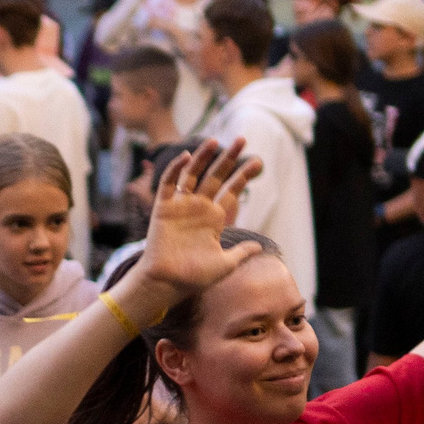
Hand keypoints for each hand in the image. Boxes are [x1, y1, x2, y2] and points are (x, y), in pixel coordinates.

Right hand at [136, 137, 263, 295]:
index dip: (243, 176)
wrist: (167, 283)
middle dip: (229, 158)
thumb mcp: (225, 265)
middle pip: (216, 176)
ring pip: (193, 174)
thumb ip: (242, 252)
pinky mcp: (164, 207)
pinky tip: (187, 156)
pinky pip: (170, 183)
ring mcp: (181, 206)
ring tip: (215, 140)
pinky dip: (176, 168)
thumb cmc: (194, 277)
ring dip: (203, 157)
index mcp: (214, 219)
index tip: (258, 162)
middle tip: (242, 140)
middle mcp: (199, 208)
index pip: (231, 191)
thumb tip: (260, 247)